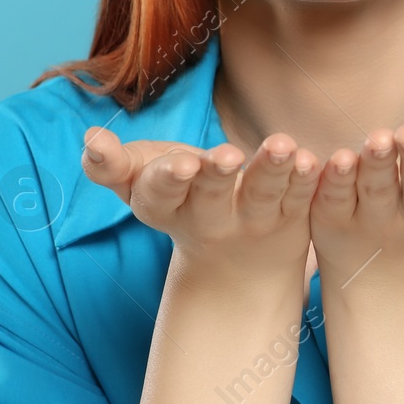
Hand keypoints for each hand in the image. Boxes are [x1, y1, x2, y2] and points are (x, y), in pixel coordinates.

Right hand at [80, 126, 321, 287]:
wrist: (234, 265)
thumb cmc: (178, 198)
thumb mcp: (142, 185)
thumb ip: (112, 166)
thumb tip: (90, 138)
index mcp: (164, 206)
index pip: (160, 194)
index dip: (169, 179)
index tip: (181, 163)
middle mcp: (207, 218)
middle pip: (210, 196)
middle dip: (216, 175)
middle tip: (226, 155)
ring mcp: (250, 220)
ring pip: (260, 196)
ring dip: (271, 170)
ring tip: (282, 146)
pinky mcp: (290, 218)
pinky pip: (299, 199)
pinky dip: (306, 181)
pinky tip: (314, 160)